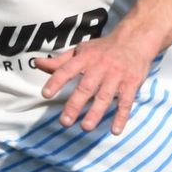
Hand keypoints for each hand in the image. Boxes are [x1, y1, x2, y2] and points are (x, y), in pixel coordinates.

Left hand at [35, 32, 153, 134]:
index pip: (67, 69)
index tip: (45, 94)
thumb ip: (59, 61)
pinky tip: (115, 131)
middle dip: (75, 104)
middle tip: (65, 121)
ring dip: (96, 112)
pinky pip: (126, 102)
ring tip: (86, 127)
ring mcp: (117, 75)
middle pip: (86, 87)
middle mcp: (100, 66)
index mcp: (85, 58)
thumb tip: (36, 63)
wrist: (135, 40)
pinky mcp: (131, 83)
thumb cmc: (103, 49)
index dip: (56, 81)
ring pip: (105, 96)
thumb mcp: (81, 51)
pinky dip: (121, 117)